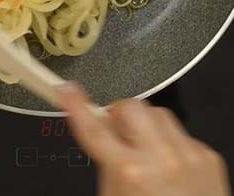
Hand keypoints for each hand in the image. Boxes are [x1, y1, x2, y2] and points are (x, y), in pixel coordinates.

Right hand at [59, 83, 229, 195]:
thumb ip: (106, 159)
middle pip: (130, 106)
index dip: (76, 105)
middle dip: (120, 114)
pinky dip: (170, 143)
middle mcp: (160, 159)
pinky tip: (171, 165)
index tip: (67, 89)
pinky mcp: (207, 156)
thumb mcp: (113, 195)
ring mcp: (187, 155)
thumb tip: (102, 128)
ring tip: (148, 151)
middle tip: (119, 131)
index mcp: (130, 172)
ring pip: (157, 112)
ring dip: (146, 126)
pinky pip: (180, 132)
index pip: (93, 129)